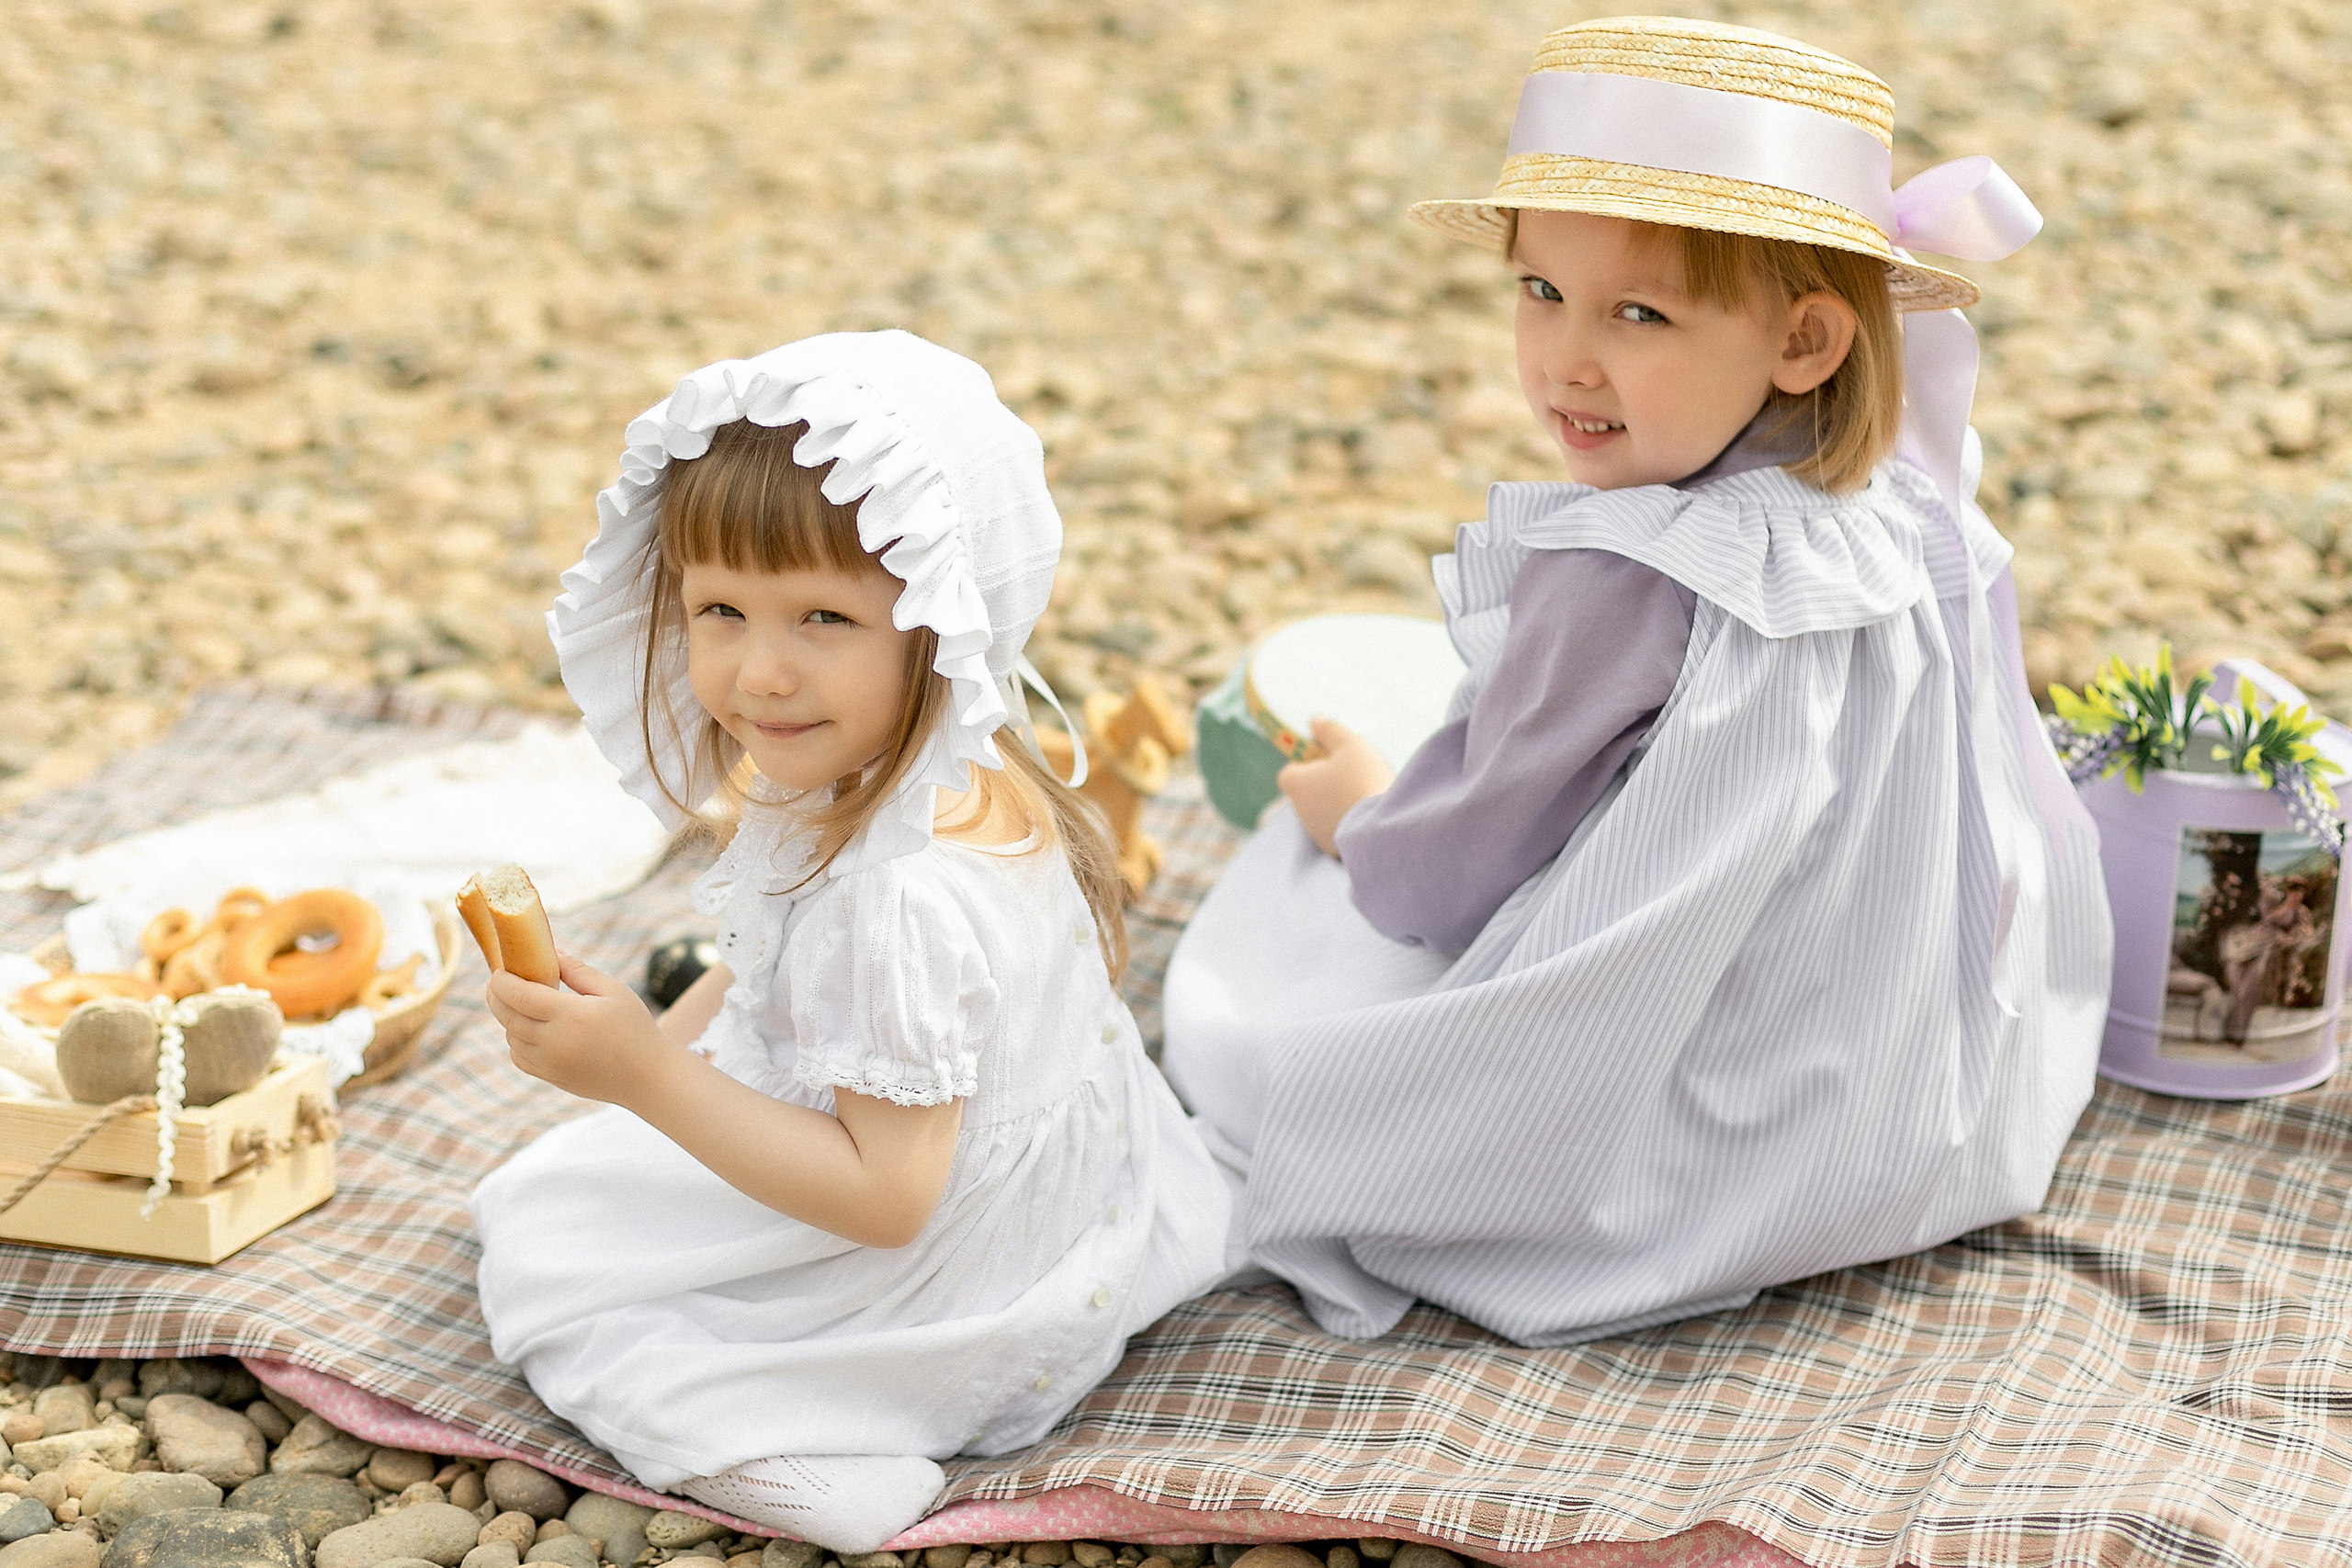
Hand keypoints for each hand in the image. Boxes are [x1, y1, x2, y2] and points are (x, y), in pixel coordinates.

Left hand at [484, 952, 673, 1107]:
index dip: (502, 980)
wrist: (647, 1076)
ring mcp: (550, 1064)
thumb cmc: (635, 1028)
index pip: (519, 994)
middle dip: (496, 996)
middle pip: (507, 1016)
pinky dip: (516, 1040)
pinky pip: (519, 1057)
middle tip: (497, 981)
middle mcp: (554, 1042)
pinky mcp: (551, 1078)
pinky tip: (528, 1028)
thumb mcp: (612, 990)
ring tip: (518, 1002)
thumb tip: (550, 952)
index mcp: (570, 1015)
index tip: (499, 969)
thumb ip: (578, 971)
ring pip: (511, 1037)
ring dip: (507, 1018)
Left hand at [1278, 717, 1394, 856]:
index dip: (1304, 764)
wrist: (1384, 826)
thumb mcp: (1350, 745)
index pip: (1287, 773)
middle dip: (1323, 784)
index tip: (1325, 759)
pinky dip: (1347, 823)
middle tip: (1352, 775)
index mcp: (1298, 784)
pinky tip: (1368, 816)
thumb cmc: (1363, 779)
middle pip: (1306, 793)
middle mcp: (1301, 811)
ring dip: (1336, 804)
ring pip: (1322, 813)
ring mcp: (1316, 832)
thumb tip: (1314, 721)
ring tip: (1364, 796)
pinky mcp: (1334, 850)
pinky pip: (1337, 831)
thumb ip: (1330, 732)